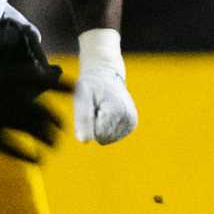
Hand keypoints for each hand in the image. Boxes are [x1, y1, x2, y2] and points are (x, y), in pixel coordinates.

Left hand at [73, 28, 137, 143]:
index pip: (97, 135)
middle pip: (103, 138)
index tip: (93, 107)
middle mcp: (129, 118)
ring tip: (102, 108)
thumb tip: (84, 141)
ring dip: (101, 126)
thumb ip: (83, 120)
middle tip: (97, 107)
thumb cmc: (91, 85)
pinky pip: (113, 135)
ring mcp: (132, 121)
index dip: (90, 123)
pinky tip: (107, 112)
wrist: (106, 73)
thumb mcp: (82, 99)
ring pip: (108, 138)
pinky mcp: (132, 123)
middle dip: (95, 126)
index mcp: (117, 112)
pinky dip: (106, 126)